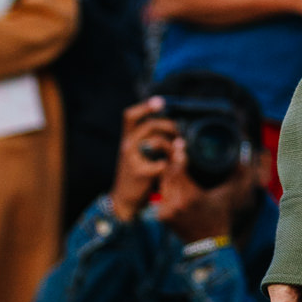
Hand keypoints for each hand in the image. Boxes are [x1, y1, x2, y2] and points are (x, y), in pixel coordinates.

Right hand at [109, 96, 175, 221]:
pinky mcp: (141, 174)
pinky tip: (170, 167)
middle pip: (149, 126)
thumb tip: (170, 125)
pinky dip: (169, 164)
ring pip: (156, 142)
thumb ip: (148, 139)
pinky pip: (162, 163)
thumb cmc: (135, 175)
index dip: (145, 106)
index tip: (160, 102)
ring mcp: (133, 160)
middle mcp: (127, 146)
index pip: (130, 116)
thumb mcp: (136, 154)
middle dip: (168, 126)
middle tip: (177, 134)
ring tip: (177, 149)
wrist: (124, 200)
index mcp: (127, 139)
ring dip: (171, 145)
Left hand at [151, 138, 247, 244]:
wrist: (208, 244)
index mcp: (190, 198)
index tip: (181, 143)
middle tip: (175, 148)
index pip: (177, 170)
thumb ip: (234, 177)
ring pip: (163, 183)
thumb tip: (241, 159)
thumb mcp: (227, 196)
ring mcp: (166, 211)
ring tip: (173, 161)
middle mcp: (174, 204)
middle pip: (167, 174)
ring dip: (168, 173)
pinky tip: (171, 178)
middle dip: (172, 161)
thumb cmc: (219, 218)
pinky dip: (167, 186)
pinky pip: (162, 194)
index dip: (178, 155)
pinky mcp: (161, 216)